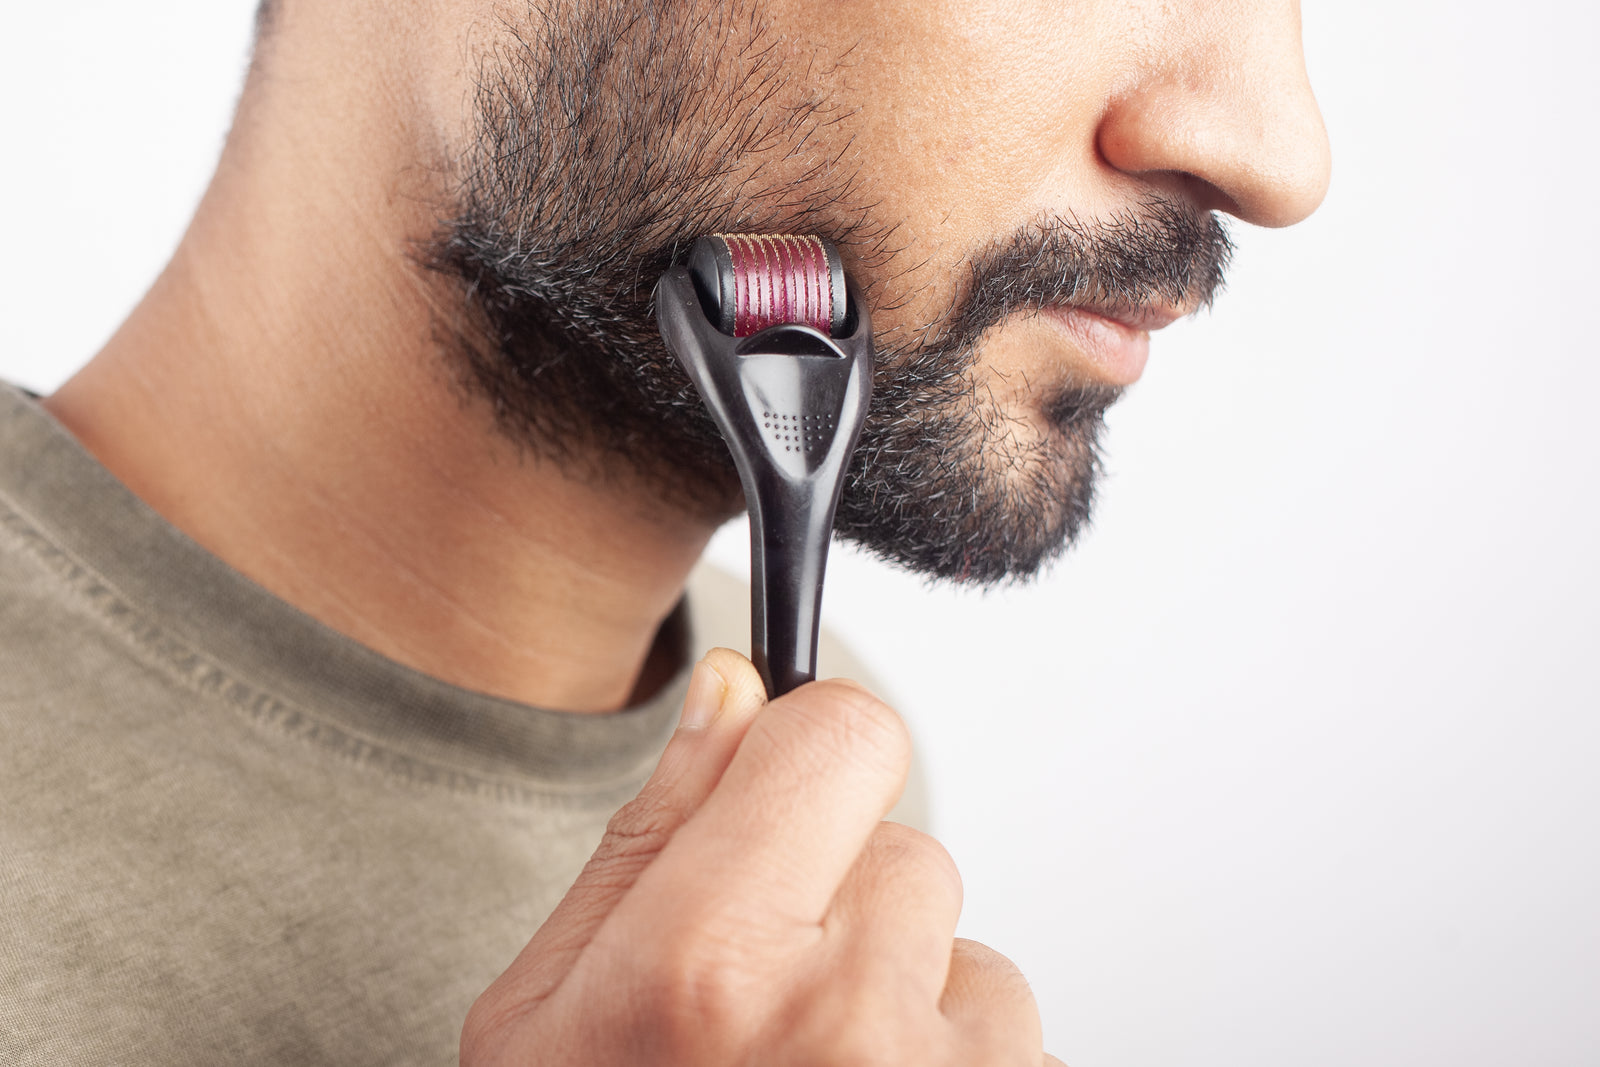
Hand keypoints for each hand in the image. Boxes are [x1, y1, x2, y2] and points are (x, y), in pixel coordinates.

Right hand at [461, 648, 1064, 1065]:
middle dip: (840, 898)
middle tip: (758, 1010)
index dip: (806, 758)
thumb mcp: (546, 1020)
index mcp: (704, 970)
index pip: (843, 733)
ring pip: (962, 942)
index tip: (777, 802)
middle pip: (905, 841)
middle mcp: (846, 1027)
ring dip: (901, 994)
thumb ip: (648, 839)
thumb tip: (735, 693)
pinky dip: (949, 1063)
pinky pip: (1004, 1028)